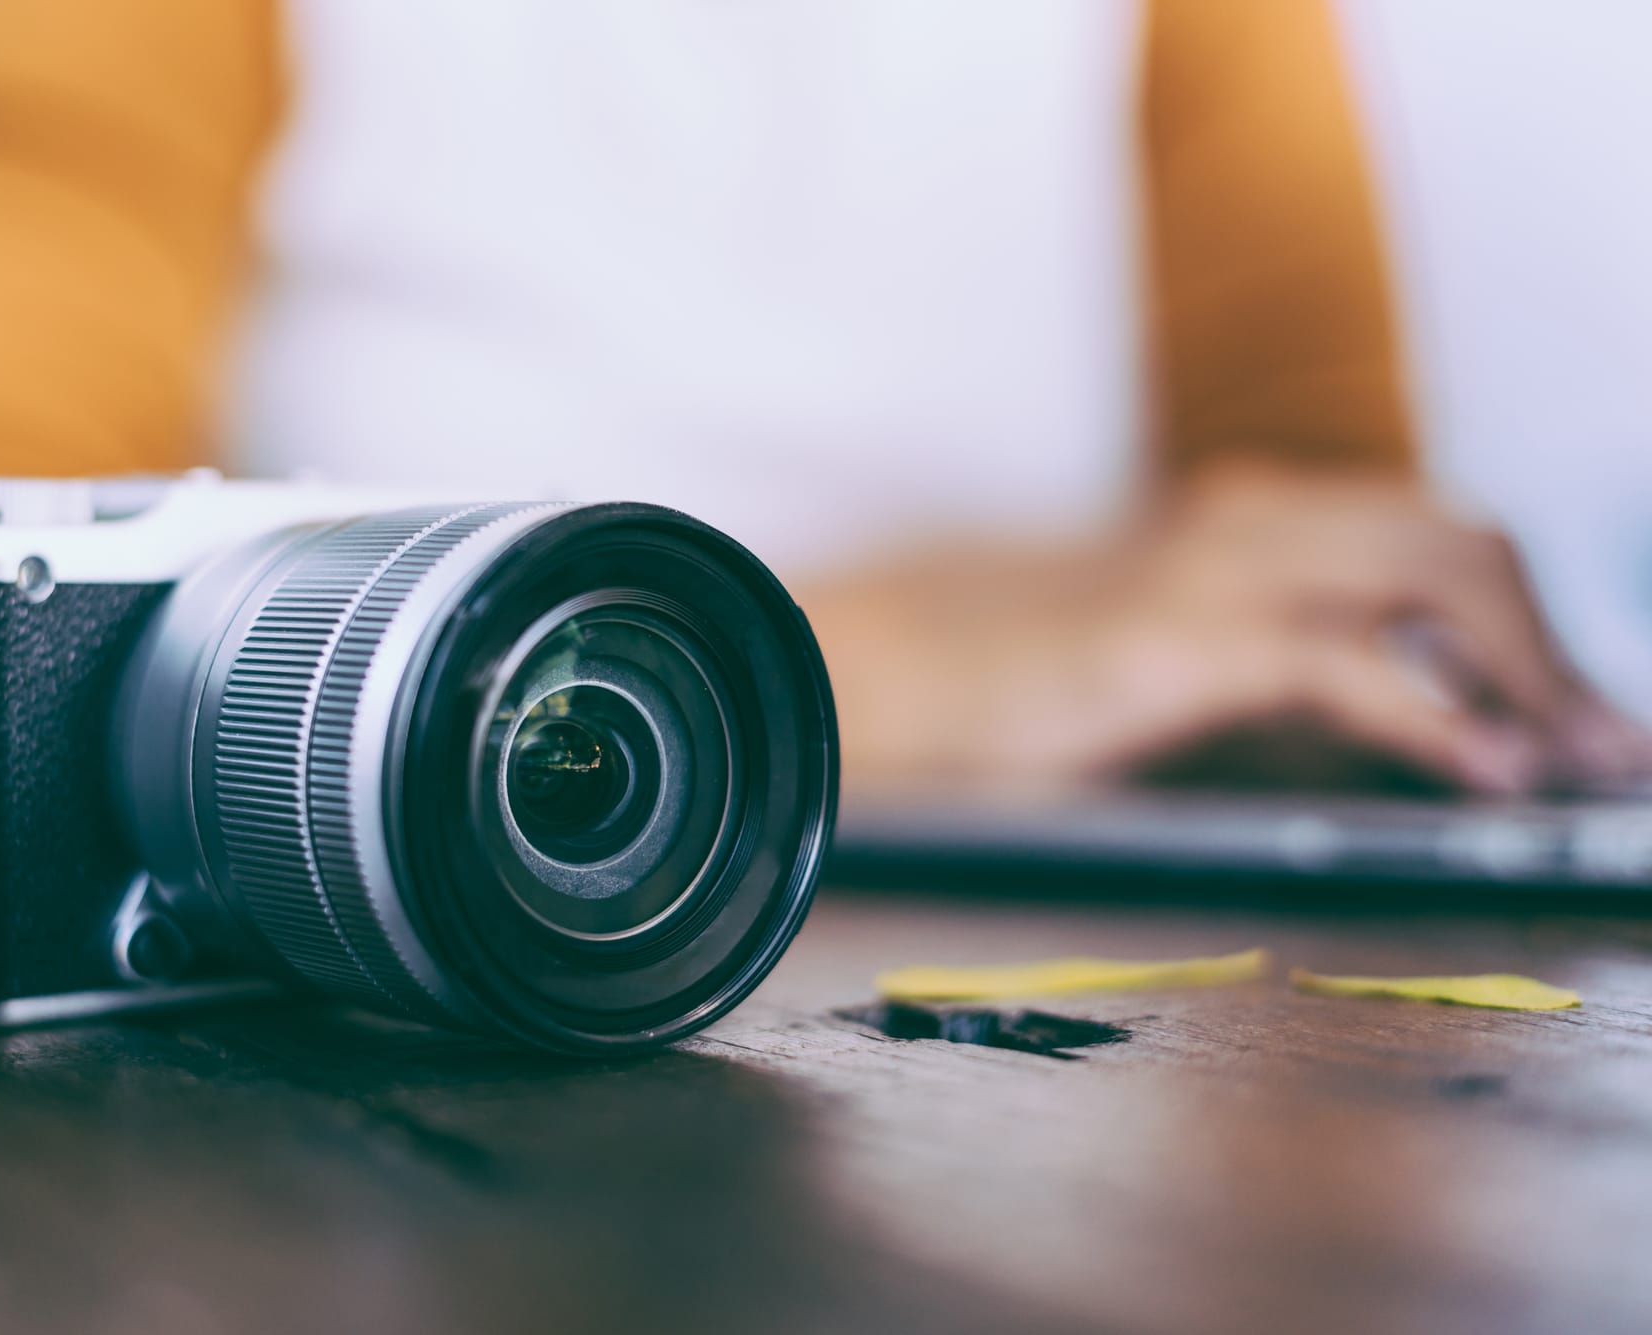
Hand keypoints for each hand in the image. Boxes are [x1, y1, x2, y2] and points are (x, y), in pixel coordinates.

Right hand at [798, 466, 1651, 796]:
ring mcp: (1207, 574)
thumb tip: (1402, 740)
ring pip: (1433, 566)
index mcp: (1241, 532)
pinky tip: (1490, 772)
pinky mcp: (1170, 643)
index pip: (1429, 542)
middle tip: (1606, 744)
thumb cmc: (1004, 684)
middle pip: (1459, 538)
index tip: (1581, 717)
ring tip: (1580, 758)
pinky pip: (1343, 660)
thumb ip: (1271, 690)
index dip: (1526, 625)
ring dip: (1531, 665)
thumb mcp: (1162, 675)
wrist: (864, 664)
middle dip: (1553, 641)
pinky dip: (1439, 714)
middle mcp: (1240, 529)